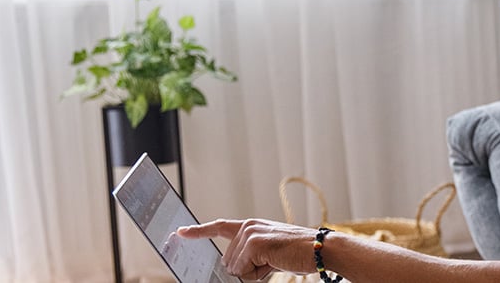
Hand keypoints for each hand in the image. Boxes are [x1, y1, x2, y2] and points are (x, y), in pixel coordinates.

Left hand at [177, 219, 319, 279]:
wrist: (319, 248)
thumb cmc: (298, 252)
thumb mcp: (269, 254)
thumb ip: (248, 257)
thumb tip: (232, 271)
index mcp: (251, 225)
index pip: (219, 227)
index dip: (199, 231)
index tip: (180, 232)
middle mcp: (248, 226)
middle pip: (227, 260)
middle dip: (245, 270)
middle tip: (270, 263)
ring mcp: (250, 233)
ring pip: (234, 267)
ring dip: (252, 272)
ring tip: (275, 261)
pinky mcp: (254, 243)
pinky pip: (242, 269)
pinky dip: (256, 274)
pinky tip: (273, 263)